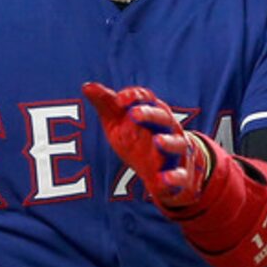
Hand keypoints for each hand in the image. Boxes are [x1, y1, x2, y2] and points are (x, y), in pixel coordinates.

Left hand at [83, 81, 210, 211]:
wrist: (165, 169)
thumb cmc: (139, 138)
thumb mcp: (119, 122)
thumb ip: (106, 104)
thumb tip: (87, 86)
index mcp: (152, 112)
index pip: (146, 99)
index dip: (134, 97)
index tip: (119, 99)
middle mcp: (167, 129)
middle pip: (163, 118)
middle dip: (150, 115)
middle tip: (134, 114)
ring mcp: (175, 152)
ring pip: (176, 144)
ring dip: (168, 142)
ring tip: (158, 142)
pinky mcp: (179, 175)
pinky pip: (179, 176)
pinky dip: (173, 177)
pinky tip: (163, 180)